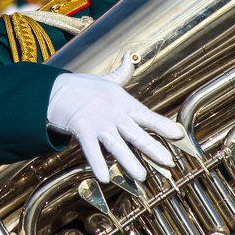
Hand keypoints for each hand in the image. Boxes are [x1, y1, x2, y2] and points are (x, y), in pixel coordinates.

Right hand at [46, 53, 183, 182]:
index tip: (179, 134)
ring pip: (118, 145)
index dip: (163, 125)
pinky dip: (98, 164)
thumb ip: (121, 73)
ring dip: (130, 162)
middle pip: (137, 134)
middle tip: (168, 163)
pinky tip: (104, 178)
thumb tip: (129, 57)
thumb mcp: (105, 79)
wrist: (54, 89)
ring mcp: (98, 122)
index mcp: (122, 102)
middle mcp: (113, 113)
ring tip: (141, 176)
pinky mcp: (82, 130)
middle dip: (154, 149)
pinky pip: (91, 151)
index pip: (147, 115)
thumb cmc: (81, 86)